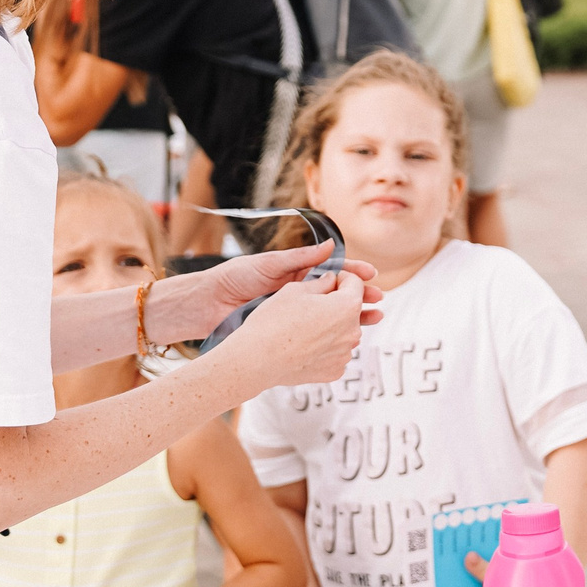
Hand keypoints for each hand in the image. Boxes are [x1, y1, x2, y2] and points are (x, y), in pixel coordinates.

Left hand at [156, 244, 379, 342]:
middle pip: (337, 296)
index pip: (333, 272)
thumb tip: (331, 247)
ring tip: (372, 321)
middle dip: (359, 298)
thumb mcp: (269, 263)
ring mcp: (295, 313)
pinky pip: (313, 333)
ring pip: (330, 316)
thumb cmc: (234, 278)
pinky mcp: (286, 331)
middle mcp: (300, 293)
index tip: (371, 276)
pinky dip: (332, 336)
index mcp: (297, 273)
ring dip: (351, 319)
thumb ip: (300, 258)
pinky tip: (346, 340)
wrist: (207, 304)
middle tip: (378, 302)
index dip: (353, 274)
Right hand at [224, 266, 382, 390]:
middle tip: (311, 304)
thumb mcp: (295, 290)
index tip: (328, 280)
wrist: (256, 359)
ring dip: (331, 326)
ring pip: (343, 332)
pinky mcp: (334, 371)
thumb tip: (331, 280)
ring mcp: (344, 354)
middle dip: (336, 303)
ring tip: (304, 327)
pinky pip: (334, 353)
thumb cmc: (273, 322)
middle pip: (351, 310)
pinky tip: (303, 345)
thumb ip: (321, 282)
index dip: (341, 277)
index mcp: (347, 306)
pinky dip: (324, 347)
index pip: (356, 283)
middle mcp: (352, 331)